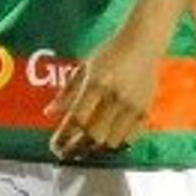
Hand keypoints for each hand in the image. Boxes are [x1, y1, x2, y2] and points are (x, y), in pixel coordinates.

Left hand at [48, 27, 156, 159]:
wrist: (143, 42)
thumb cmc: (110, 53)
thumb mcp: (84, 68)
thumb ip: (67, 92)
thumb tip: (48, 113)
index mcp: (96, 83)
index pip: (76, 118)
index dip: (63, 136)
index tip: (54, 146)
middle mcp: (115, 96)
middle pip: (94, 135)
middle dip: (77, 148)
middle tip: (66, 153)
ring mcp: (133, 105)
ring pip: (112, 141)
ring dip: (96, 148)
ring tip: (84, 149)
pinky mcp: (146, 110)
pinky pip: (130, 138)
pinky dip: (116, 145)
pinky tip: (105, 144)